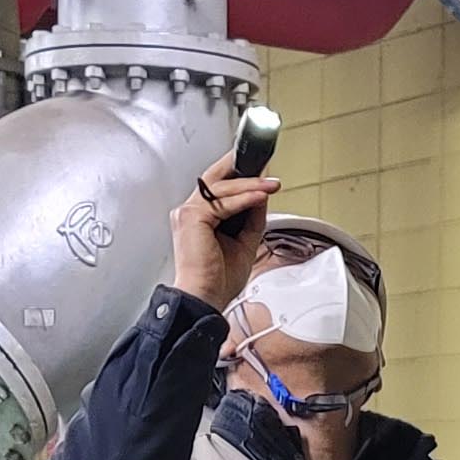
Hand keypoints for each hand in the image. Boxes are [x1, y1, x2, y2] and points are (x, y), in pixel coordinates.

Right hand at [171, 169, 280, 309]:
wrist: (204, 299)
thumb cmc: (217, 280)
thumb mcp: (245, 242)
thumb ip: (252, 217)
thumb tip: (262, 195)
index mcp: (199, 217)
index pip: (218, 186)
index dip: (239, 174)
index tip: (261, 169)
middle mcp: (190, 211)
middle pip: (216, 177)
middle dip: (241, 165)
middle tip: (263, 160)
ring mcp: (187, 213)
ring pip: (221, 186)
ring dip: (250, 183)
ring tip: (271, 184)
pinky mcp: (191, 218)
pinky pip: (222, 202)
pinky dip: (244, 198)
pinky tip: (260, 196)